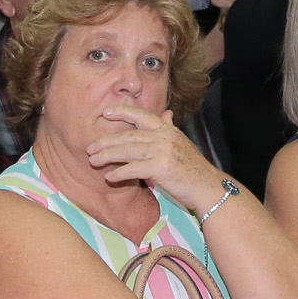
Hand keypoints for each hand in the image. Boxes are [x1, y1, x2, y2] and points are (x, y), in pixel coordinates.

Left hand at [82, 106, 226, 211]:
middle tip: (90, 147)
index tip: (106, 113)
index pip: (141, 115)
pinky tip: (109, 177)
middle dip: (106, 141)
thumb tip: (166, 113)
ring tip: (93, 161)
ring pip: (127, 150)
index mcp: (167, 129)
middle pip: (128, 135)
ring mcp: (162, 151)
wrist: (207, 186)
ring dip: (107, 156)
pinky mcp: (160, 168)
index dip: (122, 112)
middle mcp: (164, 137)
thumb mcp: (181, 142)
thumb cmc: (192, 167)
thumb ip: (169, 128)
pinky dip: (119, 173)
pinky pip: (133, 169)